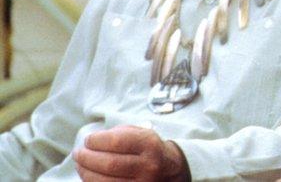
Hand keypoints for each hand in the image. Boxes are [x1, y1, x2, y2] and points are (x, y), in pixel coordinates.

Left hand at [74, 125, 188, 181]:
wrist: (171, 170)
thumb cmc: (149, 149)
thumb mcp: (142, 133)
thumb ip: (119, 134)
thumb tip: (92, 142)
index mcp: (150, 145)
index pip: (116, 142)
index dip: (96, 141)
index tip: (88, 140)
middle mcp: (148, 166)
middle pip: (109, 164)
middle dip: (87, 158)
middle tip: (78, 153)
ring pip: (104, 181)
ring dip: (85, 172)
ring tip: (80, 164)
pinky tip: (88, 176)